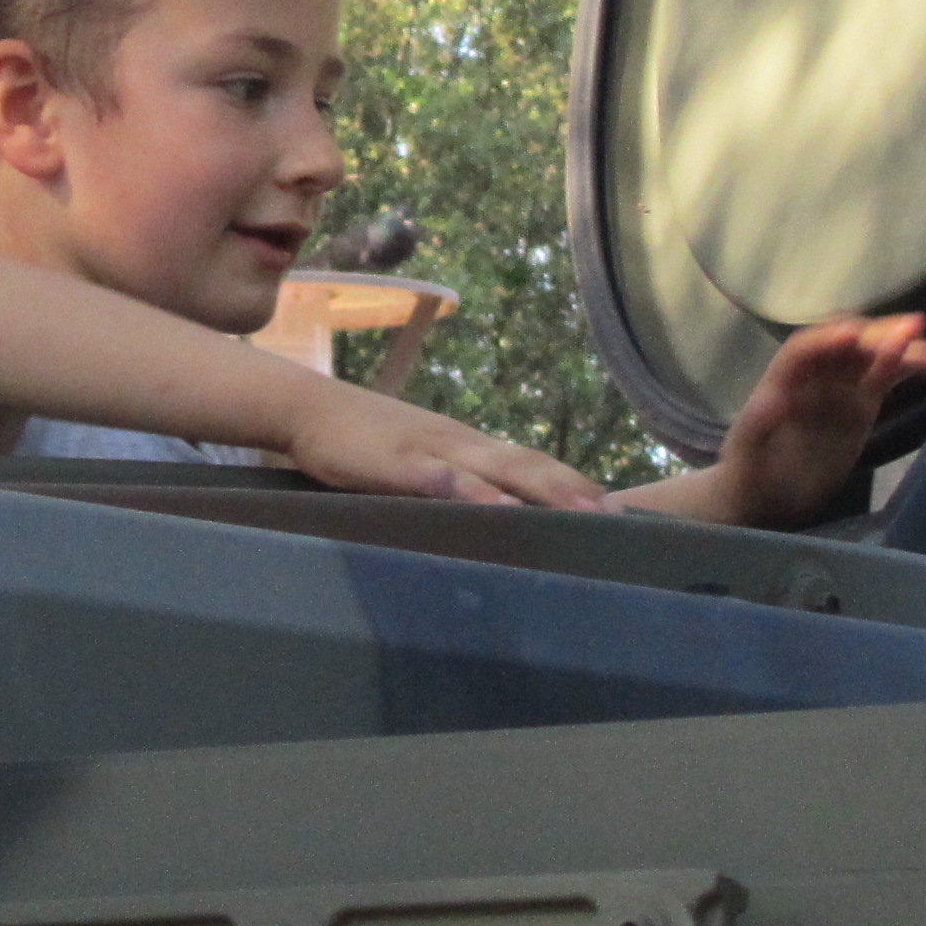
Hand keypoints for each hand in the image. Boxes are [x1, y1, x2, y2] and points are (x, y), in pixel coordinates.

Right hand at [275, 373, 616, 508]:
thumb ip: (449, 484)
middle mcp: (461, 443)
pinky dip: (474, 494)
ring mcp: (431, 450)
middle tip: (618, 516)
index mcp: (466, 446)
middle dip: (574, 490)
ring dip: (543, 490)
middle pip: (528, 464)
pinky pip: (442, 479)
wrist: (307, 409)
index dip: (573, 483)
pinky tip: (499, 510)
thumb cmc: (361, 443)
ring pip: (497, 469)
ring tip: (582, 512)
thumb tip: (487, 515)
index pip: (530, 462)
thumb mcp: (415, 462)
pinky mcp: (398, 463)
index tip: (616, 508)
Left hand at [635, 313, 925, 526]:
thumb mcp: (745, 453)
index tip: (854, 335)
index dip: (828, 340)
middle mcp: (812, 376)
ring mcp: (838, 389)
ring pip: (870, 357)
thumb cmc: (748, 474)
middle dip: (873, 335)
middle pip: (844, 344)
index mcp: (781, 380)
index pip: (804, 350)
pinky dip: (904, 368)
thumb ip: (755, 426)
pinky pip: (884, 379)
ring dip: (899, 349)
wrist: (763, 498)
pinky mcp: (860, 406)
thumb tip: (771, 401)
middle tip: (910, 329)